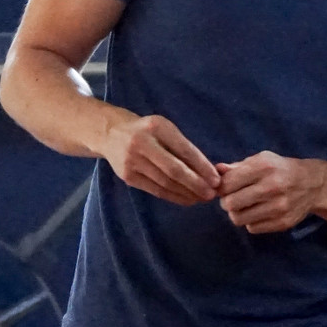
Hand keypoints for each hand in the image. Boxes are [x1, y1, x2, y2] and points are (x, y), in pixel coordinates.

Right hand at [99, 114, 218, 204]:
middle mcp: (142, 143)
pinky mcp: (128, 177)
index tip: (216, 179)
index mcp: (156, 127)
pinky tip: (187, 200)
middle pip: (173, 169)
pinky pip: (155, 190)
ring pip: (165, 183)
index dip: (201, 166)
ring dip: (187, 193)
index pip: (183, 149)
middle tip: (211, 194)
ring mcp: (132, 161)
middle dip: (195, 184)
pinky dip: (173, 197)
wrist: (110, 133)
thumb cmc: (146, 130)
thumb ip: (182, 146)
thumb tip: (208, 171)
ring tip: (202, 198)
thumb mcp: (164, 129)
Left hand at [217, 153, 326, 233]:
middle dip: (226, 202)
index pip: (227, 183)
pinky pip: (252, 228)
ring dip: (237, 214)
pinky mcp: (283, 223)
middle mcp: (272, 186)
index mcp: (264, 167)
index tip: (224, 188)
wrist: (312, 184)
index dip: (220, 187)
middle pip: (230, 203)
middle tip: (232, 199)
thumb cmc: (280, 169)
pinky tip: (258, 213)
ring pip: (239, 218)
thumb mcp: (261, 160)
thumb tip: (216, 170)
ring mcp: (279, 207)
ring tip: (244, 207)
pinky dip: (251, 222)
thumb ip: (237, 167)